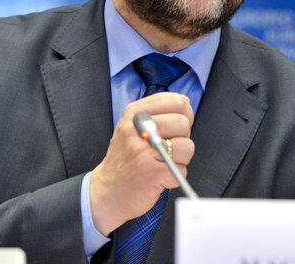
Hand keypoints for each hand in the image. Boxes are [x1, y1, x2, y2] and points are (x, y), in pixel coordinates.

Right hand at [89, 91, 194, 234]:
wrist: (108, 192)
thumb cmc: (125, 159)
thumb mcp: (132, 126)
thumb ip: (157, 111)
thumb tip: (185, 102)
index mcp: (135, 113)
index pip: (177, 101)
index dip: (185, 115)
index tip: (176, 127)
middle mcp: (138, 129)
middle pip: (183, 124)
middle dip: (181, 139)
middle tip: (165, 149)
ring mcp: (144, 151)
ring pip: (187, 147)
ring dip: (180, 160)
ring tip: (162, 163)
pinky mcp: (152, 173)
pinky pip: (182, 170)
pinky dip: (175, 176)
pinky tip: (160, 176)